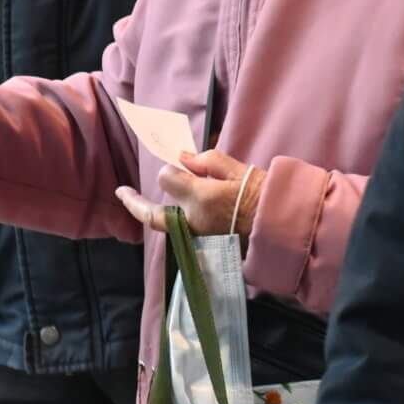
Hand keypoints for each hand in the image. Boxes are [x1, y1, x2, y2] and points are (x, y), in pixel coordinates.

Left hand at [113, 149, 264, 237]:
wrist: (283, 227)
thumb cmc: (264, 194)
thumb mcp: (238, 169)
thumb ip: (207, 161)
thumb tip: (183, 157)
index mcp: (201, 197)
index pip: (167, 178)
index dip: (170, 169)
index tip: (178, 164)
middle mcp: (193, 220)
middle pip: (153, 214)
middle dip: (133, 202)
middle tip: (121, 192)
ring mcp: (199, 237)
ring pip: (167, 225)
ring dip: (154, 213)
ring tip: (137, 201)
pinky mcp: (206, 246)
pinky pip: (183, 233)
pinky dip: (175, 223)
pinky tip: (170, 214)